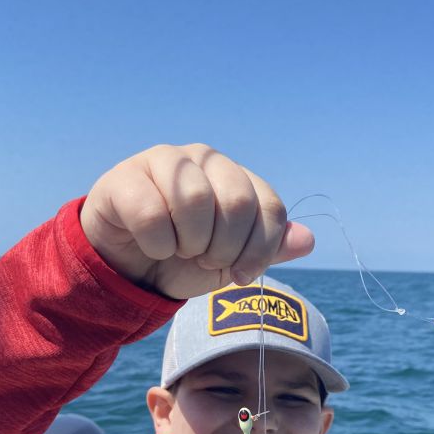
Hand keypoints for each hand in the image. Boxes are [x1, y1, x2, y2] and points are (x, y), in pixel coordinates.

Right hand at [79, 144, 313, 298]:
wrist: (129, 269)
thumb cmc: (183, 260)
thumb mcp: (231, 262)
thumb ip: (267, 250)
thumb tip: (307, 240)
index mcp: (236, 177)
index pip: (271, 208)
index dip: (260, 250)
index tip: (240, 273)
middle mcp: (205, 160)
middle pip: (238, 202)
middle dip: (223, 248)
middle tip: (203, 258)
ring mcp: (165, 161)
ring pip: (195, 200)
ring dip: (189, 244)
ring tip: (179, 250)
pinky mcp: (125, 177)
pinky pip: (152, 214)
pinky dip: (156, 243)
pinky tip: (151, 245)